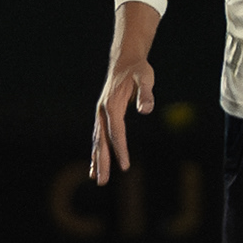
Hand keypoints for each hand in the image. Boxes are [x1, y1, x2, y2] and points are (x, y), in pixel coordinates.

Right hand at [90, 52, 152, 182]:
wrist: (124, 61)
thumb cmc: (138, 70)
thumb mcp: (145, 78)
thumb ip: (146, 93)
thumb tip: (146, 110)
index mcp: (112, 105)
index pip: (116, 132)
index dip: (120, 149)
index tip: (125, 166)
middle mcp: (103, 112)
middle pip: (102, 141)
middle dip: (102, 162)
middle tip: (102, 181)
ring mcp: (101, 114)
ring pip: (98, 141)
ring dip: (97, 160)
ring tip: (97, 178)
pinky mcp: (103, 116)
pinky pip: (98, 137)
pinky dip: (97, 151)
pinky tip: (95, 165)